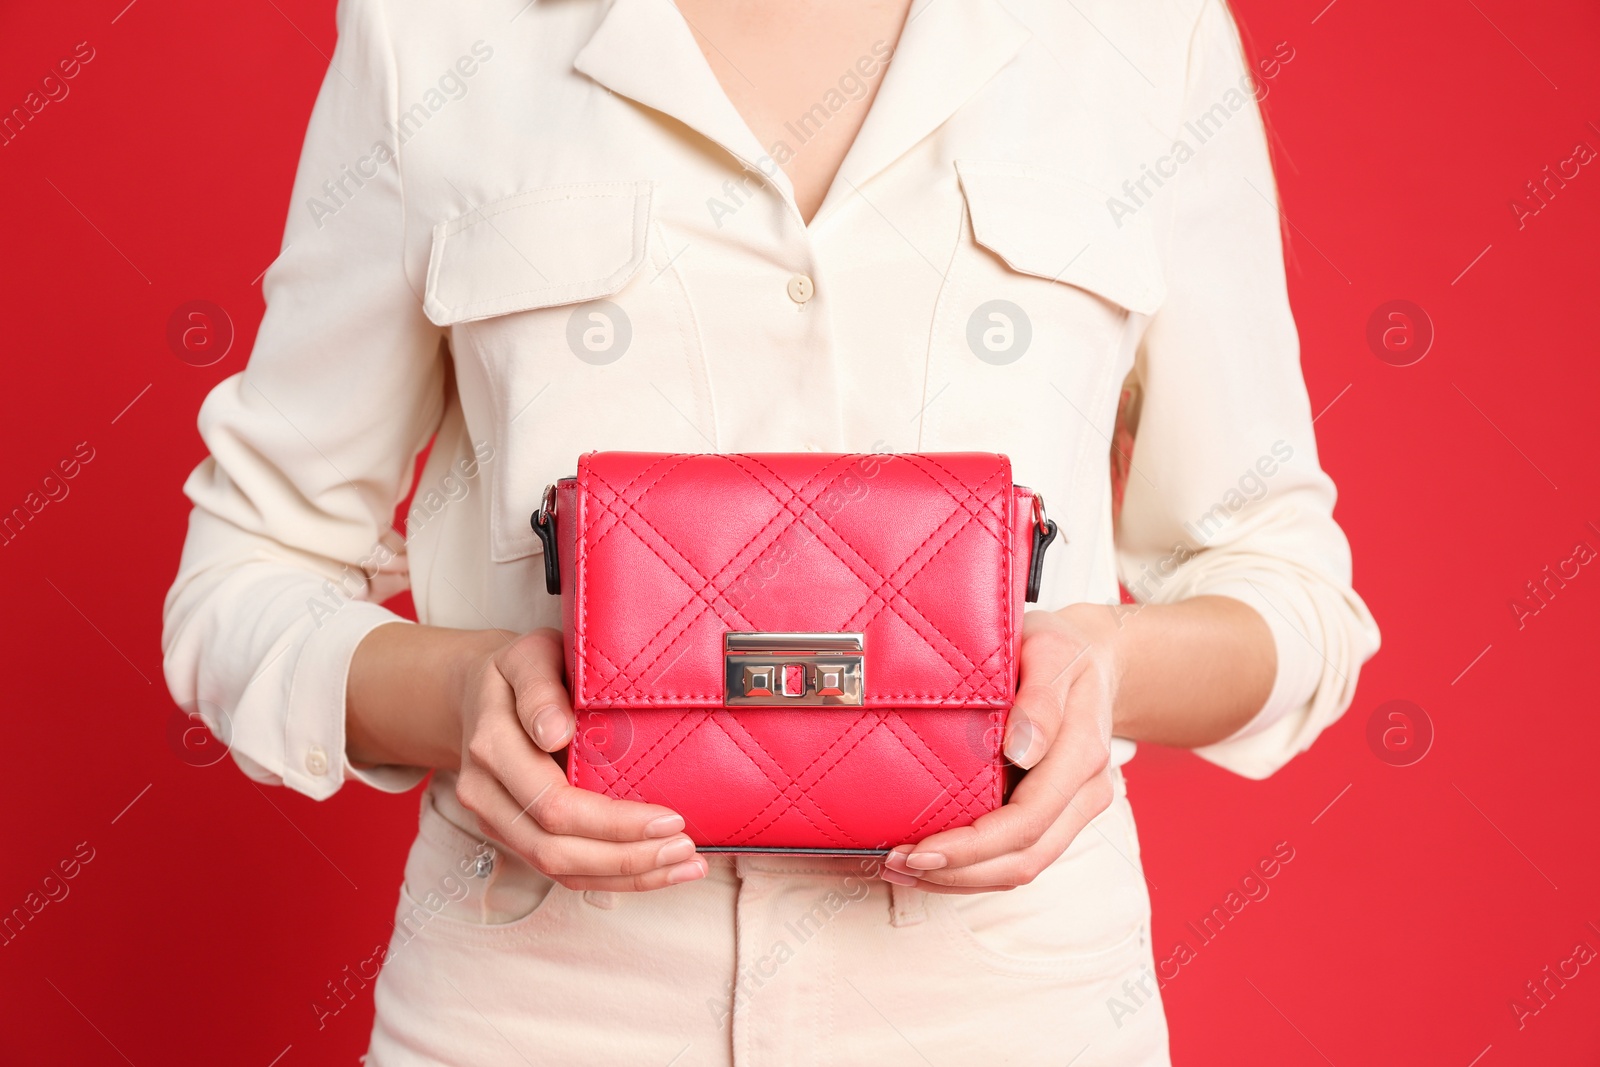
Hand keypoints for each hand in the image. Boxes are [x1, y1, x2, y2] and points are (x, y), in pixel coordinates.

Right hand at [452, 628, 707, 890]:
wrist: (480, 694)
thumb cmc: (520, 671)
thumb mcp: (529, 657)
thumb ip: (540, 688)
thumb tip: (554, 733)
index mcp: (491, 745)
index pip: (554, 803)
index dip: (612, 821)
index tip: (670, 817)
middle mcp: (485, 792)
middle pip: (554, 848)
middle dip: (626, 857)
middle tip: (687, 849)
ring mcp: (496, 821)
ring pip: (558, 870)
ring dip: (625, 875)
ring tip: (684, 866)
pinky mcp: (514, 836)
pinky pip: (560, 872)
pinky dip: (611, 878)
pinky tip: (657, 871)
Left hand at [881, 606, 1117, 893]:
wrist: (1093, 659)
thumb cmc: (1062, 651)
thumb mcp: (1050, 652)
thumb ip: (1040, 699)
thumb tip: (1021, 750)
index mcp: (1083, 753)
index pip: (1027, 819)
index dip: (972, 844)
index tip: (919, 847)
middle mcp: (1086, 791)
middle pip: (1024, 858)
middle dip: (957, 870)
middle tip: (897, 863)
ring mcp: (1074, 809)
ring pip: (1022, 868)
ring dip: (961, 878)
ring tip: (904, 869)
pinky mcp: (1056, 815)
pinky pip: (1019, 856)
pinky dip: (973, 868)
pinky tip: (932, 863)